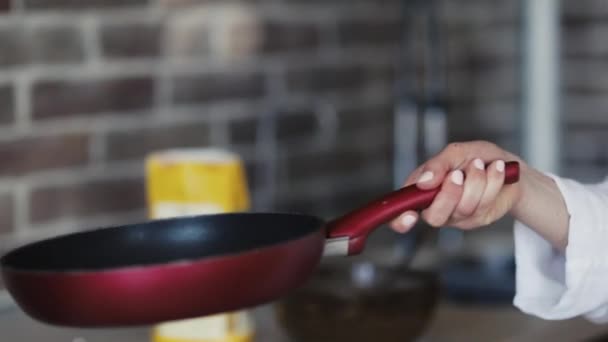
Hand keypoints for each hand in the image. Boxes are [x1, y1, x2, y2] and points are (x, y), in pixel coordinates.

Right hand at [390, 141, 523, 232]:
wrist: (506, 164)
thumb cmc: (475, 158)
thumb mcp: (454, 153)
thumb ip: (437, 165)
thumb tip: (424, 181)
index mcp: (420, 191)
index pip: (401, 214)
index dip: (401, 220)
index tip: (410, 215)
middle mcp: (436, 207)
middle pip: (434, 217)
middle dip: (448, 194)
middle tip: (458, 174)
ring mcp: (458, 216)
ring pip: (463, 208)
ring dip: (476, 181)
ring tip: (480, 164)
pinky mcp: (480, 218)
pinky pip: (484, 204)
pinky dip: (492, 181)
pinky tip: (496, 170)